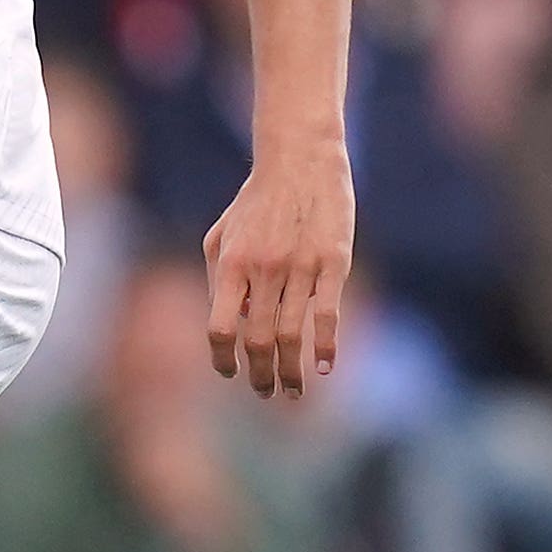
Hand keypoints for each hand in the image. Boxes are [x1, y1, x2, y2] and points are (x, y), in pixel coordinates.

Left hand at [204, 139, 352, 397]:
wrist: (299, 158)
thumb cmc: (256, 201)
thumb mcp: (221, 234)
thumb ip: (218, 279)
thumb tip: (232, 324)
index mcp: (231, 264)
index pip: (220, 328)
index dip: (223, 359)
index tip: (231, 373)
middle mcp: (263, 269)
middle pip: (258, 341)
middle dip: (261, 376)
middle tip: (267, 393)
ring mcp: (300, 266)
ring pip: (293, 336)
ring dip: (292, 372)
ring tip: (294, 390)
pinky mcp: (334, 261)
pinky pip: (329, 315)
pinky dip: (327, 347)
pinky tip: (326, 367)